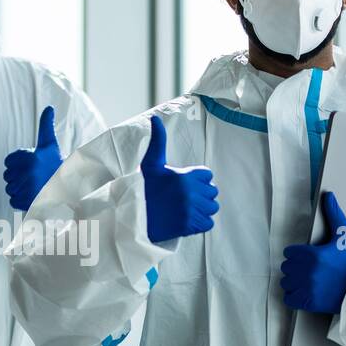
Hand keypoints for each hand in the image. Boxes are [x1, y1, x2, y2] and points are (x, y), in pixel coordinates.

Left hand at [3, 106, 63, 210]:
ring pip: (10, 189)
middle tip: (33, 177)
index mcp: (31, 158)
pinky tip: (32, 196)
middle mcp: (28, 173)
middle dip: (18, 177)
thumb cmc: (55, 164)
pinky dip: (20, 201)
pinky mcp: (26, 202)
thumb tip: (49, 108)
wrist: (67, 188)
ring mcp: (27, 189)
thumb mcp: (49, 144)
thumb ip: (45, 125)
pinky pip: (13, 201)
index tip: (31, 166)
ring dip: (19, 189)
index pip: (8, 162)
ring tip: (33, 187)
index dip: (17, 164)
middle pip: (7, 176)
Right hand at [141, 114, 218, 242]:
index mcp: (184, 175)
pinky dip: (201, 223)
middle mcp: (190, 192)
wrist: (132, 215)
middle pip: (212, 192)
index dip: (199, 180)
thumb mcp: (150, 163)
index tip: (187, 185)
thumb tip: (156, 119)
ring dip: (203, 210)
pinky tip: (189, 220)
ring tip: (188, 210)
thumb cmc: (141, 188)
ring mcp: (190, 210)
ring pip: (212, 208)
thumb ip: (158, 141)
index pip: (207, 175)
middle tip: (186, 199)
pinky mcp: (189, 225)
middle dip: (202, 195)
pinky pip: (208, 223)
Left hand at [281, 191, 345, 313]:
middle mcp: (307, 272)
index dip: (297, 254)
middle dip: (295, 267)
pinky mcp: (309, 303)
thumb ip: (334, 214)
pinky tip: (305, 292)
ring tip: (306, 280)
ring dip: (293, 282)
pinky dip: (294, 297)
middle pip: (286, 268)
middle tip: (308, 269)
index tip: (307, 256)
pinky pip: (289, 299)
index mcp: (312, 255)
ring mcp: (307, 288)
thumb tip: (328, 195)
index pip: (289, 253)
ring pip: (286, 283)